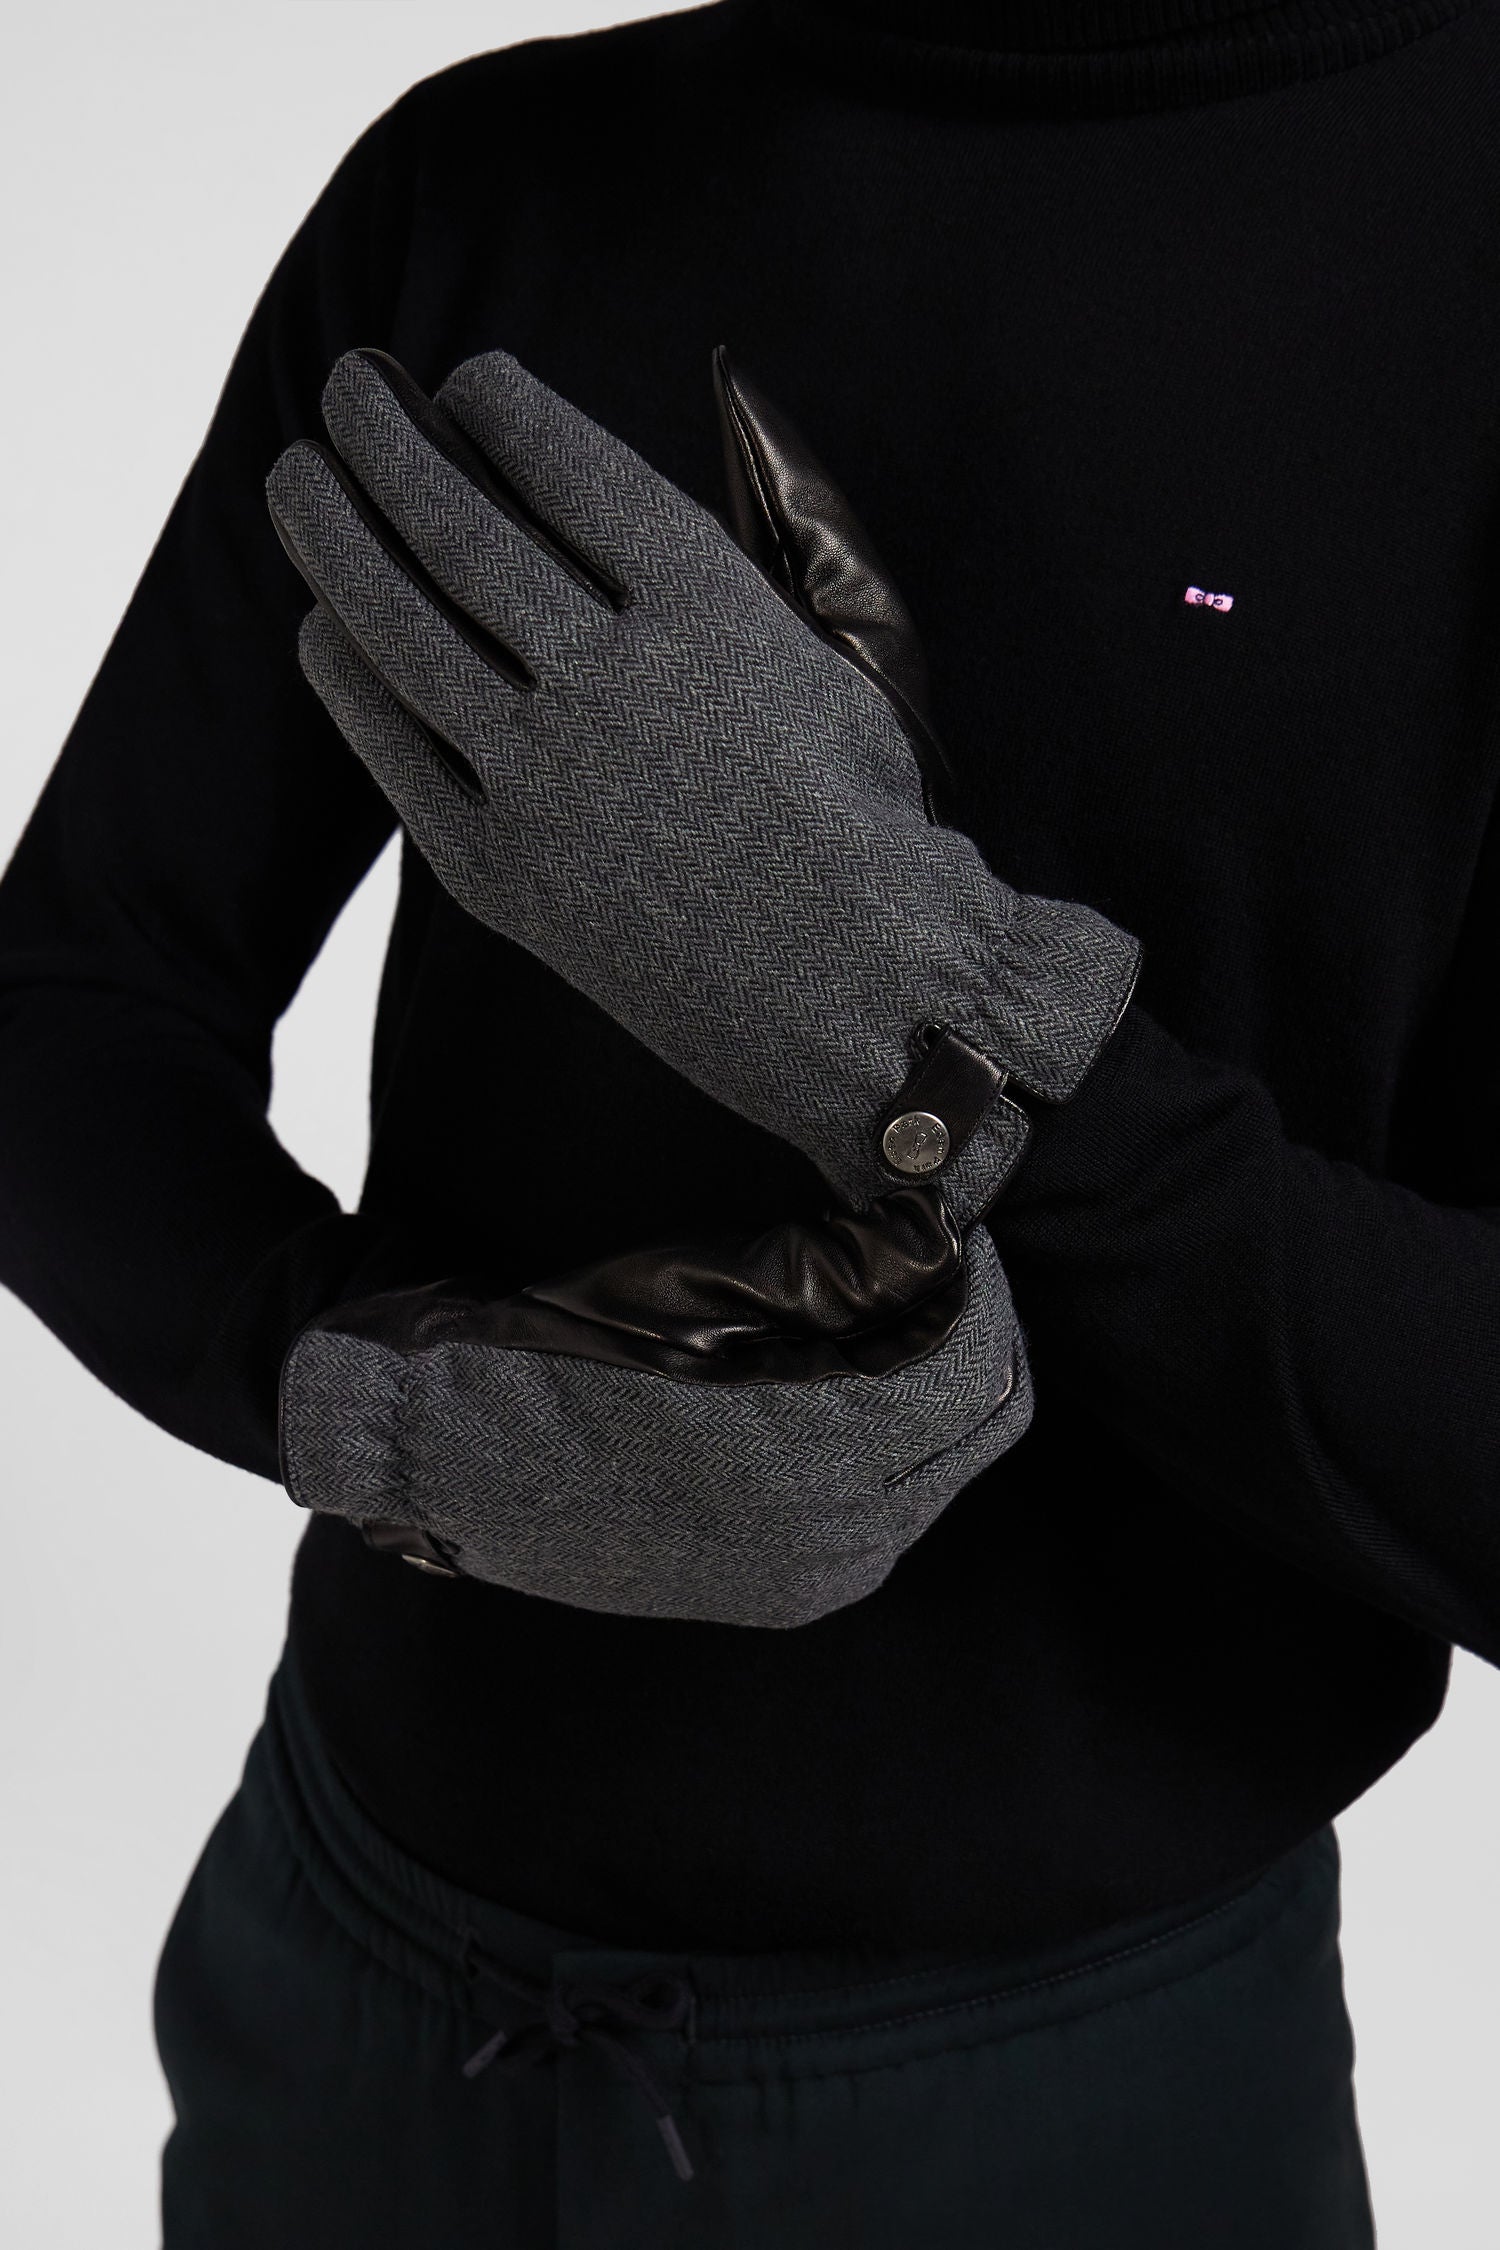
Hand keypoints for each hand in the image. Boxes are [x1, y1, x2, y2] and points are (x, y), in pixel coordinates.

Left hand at [265, 347, 1137, 1221]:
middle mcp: (611, 685)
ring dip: (334, 538)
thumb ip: (779, 530)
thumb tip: (734, 400)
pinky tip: (325, 628)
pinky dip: (346, 678)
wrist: (862, 993)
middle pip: (457, 528)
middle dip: (386, 441)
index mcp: (710, 613)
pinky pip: (393, 750)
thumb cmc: (868, 817)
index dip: (497, 407)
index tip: (468, 383)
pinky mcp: (501, 871)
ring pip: (401, 628)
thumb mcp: (849, 649)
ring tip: (299, 481)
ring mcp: (544, 784)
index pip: (563, 466)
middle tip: (348, 391)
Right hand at [279, 1188, 1028, 1628]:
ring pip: (937, 1473)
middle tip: (927, 1265)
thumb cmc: (553, 1349)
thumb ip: (831, 1268)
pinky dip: (884, 1449)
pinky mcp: (776, 1593)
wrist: (437, 1456)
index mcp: (822, 1456)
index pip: (976, 1362)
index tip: (944, 1224)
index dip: (972, 1281)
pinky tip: (829, 1391)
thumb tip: (935, 1234)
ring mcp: (806, 1577)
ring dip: (931, 1393)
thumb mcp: (695, 1284)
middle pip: (978, 1424)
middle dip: (966, 1336)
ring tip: (878, 1318)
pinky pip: (882, 1517)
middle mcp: (834, 1537)